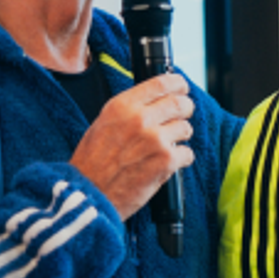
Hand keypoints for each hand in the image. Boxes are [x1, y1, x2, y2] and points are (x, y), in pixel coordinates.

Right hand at [70, 73, 194, 219]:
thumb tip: (153, 101)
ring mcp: (155, 139)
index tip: (182, 87)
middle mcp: (140, 119)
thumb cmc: (92, 163)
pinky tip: (167, 164)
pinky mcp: (166, 161)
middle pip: (179, 103)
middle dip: (185, 109)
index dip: (178, 83)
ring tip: (167, 145)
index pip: (161, 83)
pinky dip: (181, 159)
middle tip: (183, 115)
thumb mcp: (102, 124)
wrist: (91, 194)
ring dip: (181, 136)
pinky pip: (187, 153)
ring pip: (185, 128)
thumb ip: (128, 110)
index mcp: (122, 106)